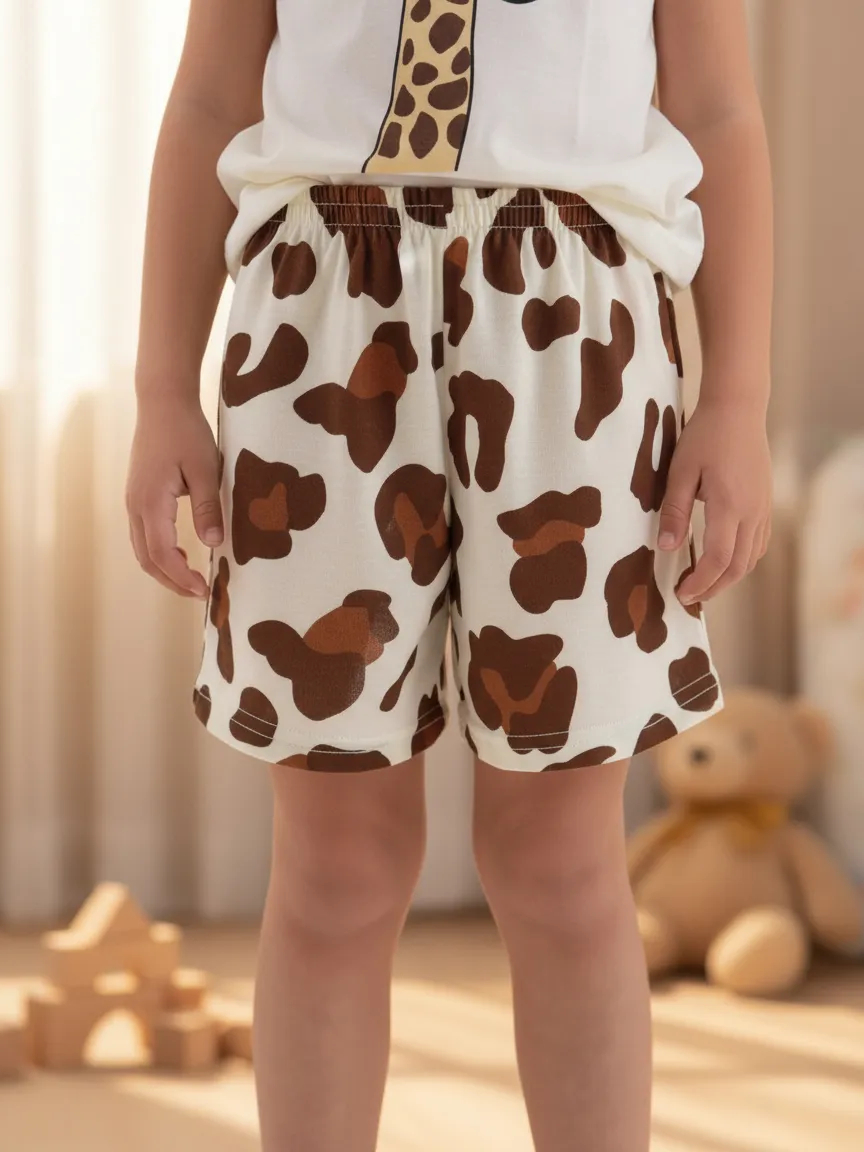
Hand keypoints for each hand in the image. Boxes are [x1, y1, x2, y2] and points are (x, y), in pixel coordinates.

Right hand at [125, 393, 222, 597]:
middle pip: (147, 559)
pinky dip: (159, 553)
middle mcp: (135, 506)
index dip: (182, 578)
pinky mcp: (138, 495)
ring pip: (141, 549)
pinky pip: (143, 534)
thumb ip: (207, 508)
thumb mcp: (205, 469)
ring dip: (164, 570)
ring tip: (191, 580)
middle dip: (172, 582)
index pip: (162, 554)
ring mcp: (133, 501)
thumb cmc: (186, 431)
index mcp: (150, 503)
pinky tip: (181, 553)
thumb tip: (213, 544)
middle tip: (200, 593)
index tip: (204, 591)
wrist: (162, 401)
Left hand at [657, 394, 771, 604]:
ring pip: (751, 557)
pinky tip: (723, 560)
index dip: (701, 582)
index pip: (719, 559)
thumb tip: (665, 547)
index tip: (681, 593)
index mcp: (730, 506)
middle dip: (714, 587)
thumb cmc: (705, 436)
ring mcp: (763, 508)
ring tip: (703, 583)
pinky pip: (758, 543)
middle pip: (738, 566)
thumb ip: (674, 510)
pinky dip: (741, 559)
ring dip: (728, 576)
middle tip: (688, 596)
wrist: (738, 409)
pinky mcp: (765, 503)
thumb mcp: (680, 471)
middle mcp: (752, 512)